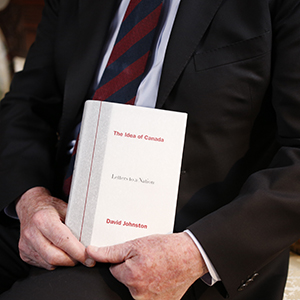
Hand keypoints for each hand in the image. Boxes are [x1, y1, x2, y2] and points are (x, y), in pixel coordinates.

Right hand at [16, 187, 94, 269]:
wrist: (30, 206)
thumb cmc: (50, 207)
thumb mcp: (65, 208)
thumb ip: (76, 221)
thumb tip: (91, 234)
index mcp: (43, 219)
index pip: (63, 240)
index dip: (77, 252)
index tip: (89, 258)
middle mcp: (32, 233)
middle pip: (55, 256)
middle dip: (72, 260)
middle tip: (83, 258)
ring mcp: (26, 245)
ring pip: (49, 263)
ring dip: (64, 263)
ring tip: (73, 255)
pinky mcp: (24, 253)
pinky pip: (43, 265)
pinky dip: (54, 263)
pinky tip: (60, 254)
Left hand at [87, 233, 207, 299]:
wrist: (190, 254)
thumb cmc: (165, 248)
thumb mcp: (135, 244)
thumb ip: (110, 252)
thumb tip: (90, 253)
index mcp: (130, 277)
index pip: (114, 270)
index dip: (124, 260)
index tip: (136, 256)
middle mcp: (138, 294)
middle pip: (125, 281)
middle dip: (133, 270)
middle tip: (148, 260)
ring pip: (137, 288)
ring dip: (143, 279)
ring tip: (156, 267)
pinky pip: (149, 295)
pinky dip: (153, 287)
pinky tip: (161, 276)